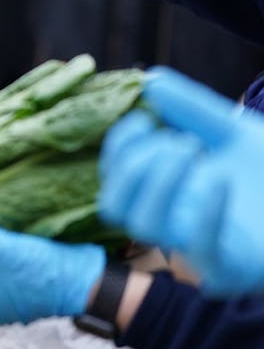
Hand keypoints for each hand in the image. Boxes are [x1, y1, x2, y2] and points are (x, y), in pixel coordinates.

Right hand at [99, 67, 263, 297]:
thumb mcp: (234, 132)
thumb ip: (193, 109)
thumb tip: (151, 81)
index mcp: (165, 196)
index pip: (113, 179)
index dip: (118, 147)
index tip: (145, 119)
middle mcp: (171, 225)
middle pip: (114, 205)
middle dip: (137, 163)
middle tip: (183, 142)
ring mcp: (196, 252)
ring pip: (143, 225)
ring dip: (160, 181)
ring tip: (194, 151)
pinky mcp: (227, 268)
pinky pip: (199, 242)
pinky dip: (204, 206)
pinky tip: (220, 177)